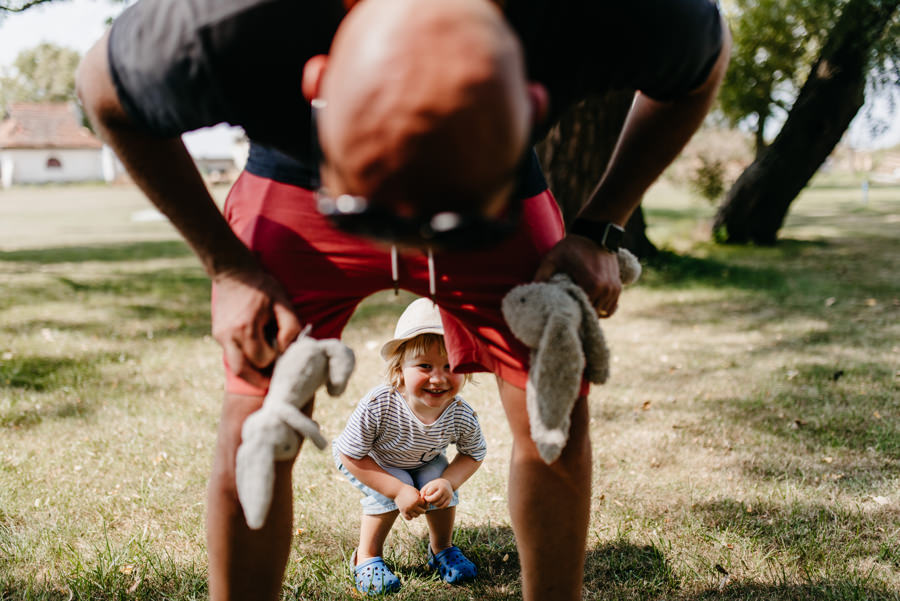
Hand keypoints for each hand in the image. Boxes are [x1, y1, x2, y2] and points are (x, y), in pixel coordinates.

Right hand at [211, 268, 301, 388]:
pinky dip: (245, 359)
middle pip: (243, 372)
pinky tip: (257, 353)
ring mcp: (220, 336)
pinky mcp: (217, 334)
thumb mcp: (282, 303)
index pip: (262, 359)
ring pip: (235, 367)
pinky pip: (232, 355)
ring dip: (251, 372)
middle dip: (259, 378)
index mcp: (245, 328)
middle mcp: (228, 335)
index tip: (283, 352)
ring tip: (266, 372)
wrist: (234, 273)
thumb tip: (286, 350)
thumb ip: (290, 328)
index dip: (275, 358)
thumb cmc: (262, 287)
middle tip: (273, 379)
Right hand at [395, 485, 426, 519]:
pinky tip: (411, 512)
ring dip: (417, 513)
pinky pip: (409, 518)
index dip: (424, 502)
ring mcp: (408, 510)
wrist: (396, 490)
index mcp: (417, 500)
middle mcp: (413, 506)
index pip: (425, 504)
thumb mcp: (416, 491)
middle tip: (420, 506)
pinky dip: (411, 516)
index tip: (421, 500)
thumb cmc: (407, 489)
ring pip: (416, 516)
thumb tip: (426, 503)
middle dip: (422, 508)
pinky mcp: (403, 512)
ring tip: (415, 509)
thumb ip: (421, 497)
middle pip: (422, 511)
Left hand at [420, 478, 453, 508]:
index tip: (426, 495)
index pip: (429, 492)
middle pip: (435, 498)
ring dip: (433, 504)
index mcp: (438, 484)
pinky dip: (438, 506)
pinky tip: (436, 503)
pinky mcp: (449, 499)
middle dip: (429, 501)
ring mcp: (448, 495)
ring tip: (432, 501)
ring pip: (438, 503)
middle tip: (428, 499)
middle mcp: (444, 489)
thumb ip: (423, 491)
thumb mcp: (428, 485)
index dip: (426, 495)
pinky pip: (443, 506)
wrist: (446, 483)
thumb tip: (422, 498)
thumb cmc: (435, 485)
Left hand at [533, 234, 621, 317]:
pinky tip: (590, 303)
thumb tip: (531, 291)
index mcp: (592, 285)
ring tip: (578, 305)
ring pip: (602, 313)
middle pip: (592, 314)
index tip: (562, 311)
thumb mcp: (552, 259)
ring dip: (591, 311)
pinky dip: (601, 308)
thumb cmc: (572, 247)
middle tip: (568, 310)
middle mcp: (606, 290)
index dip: (571, 313)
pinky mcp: (618, 288)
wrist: (595, 234)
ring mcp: (614, 290)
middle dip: (580, 313)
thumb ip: (542, 275)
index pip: (582, 312)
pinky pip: (611, 308)